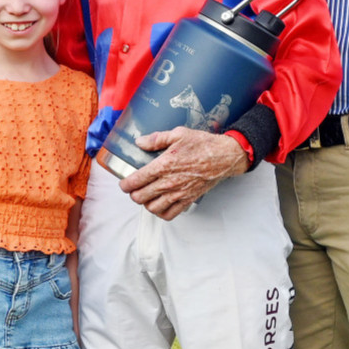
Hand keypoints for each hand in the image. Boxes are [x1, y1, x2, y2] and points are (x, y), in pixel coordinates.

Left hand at [121, 127, 247, 219]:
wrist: (224, 157)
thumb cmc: (203, 144)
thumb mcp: (178, 134)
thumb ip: (156, 139)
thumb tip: (139, 142)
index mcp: (163, 165)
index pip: (135, 181)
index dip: (125, 185)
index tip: (124, 183)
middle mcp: (169, 182)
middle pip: (140, 197)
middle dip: (133, 194)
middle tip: (134, 188)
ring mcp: (178, 193)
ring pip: (152, 208)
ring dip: (146, 203)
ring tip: (146, 196)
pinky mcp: (188, 200)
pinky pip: (169, 214)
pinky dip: (161, 212)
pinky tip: (160, 204)